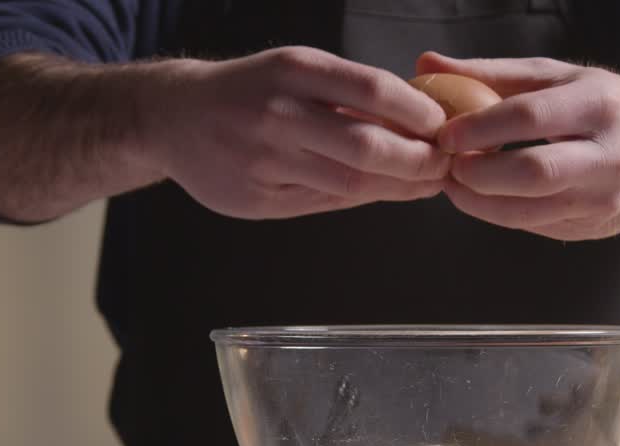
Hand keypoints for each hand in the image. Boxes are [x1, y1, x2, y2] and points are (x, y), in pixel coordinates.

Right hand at [146, 47, 450, 219]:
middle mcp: (278, 113)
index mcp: (294, 69)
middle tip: (444, 165)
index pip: (374, 90)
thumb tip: (419, 120)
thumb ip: (348, 94)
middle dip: (419, 161)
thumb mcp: (294, 70)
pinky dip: (362, 197)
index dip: (420, 112)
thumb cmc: (249, 91)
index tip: (445, 126)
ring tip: (426, 183)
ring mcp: (265, 160)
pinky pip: (325, 201)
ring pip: (350, 182)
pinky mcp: (258, 198)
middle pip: (368, 146)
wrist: (174, 118)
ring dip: (399, 187)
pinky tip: (383, 192)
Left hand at [417, 52, 619, 240]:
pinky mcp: (593, 230)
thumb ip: (493, 74)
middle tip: (447, 165)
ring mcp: (604, 201)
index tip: (444, 134)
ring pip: (528, 212)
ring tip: (454, 183)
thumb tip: (428, 63)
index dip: (480, 129)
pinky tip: (481, 196)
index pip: (531, 117)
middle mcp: (609, 156)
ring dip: (478, 202)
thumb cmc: (609, 108)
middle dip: (478, 174)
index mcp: (600, 105)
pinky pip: (533, 227)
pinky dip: (498, 214)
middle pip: (532, 173)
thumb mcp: (560, 79)